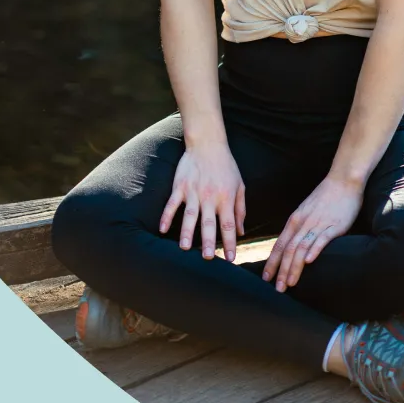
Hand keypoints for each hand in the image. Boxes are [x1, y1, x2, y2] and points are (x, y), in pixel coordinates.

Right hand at [160, 145, 246, 262]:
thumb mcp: (239, 185)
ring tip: (184, 247)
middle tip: (207, 258)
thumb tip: (241, 232)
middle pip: (209, 223)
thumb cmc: (226, 166)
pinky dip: (166, 216)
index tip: (230, 259)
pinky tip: (162, 229)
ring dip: (187, 232)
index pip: (228, 224)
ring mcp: (193, 191)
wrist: (208, 143)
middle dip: (208, 241)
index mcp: (226, 197)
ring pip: (189, 215)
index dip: (230, 243)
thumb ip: (240, 209)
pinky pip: (172, 204)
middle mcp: (210, 196)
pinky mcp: (180, 186)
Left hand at [263, 175, 362, 291]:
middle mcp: (303, 223)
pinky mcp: (335, 225)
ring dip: (294, 267)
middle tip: (277, 289)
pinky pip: (322, 238)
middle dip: (281, 271)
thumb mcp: (307, 211)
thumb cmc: (326, 197)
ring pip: (301, 247)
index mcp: (295, 220)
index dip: (272, 262)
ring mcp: (318, 224)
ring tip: (290, 283)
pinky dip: (314, 250)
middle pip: (288, 249)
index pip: (280, 244)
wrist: (343, 179)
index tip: (266, 278)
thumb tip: (293, 244)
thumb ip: (300, 227)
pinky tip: (310, 261)